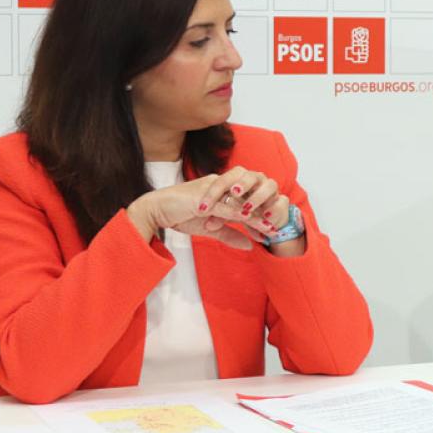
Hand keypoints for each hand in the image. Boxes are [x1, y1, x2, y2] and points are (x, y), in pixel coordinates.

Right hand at [126, 167, 299, 252]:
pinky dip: (242, 216)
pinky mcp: (206, 199)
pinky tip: (253, 224)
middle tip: (276, 227)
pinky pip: (228, 207)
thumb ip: (229, 234)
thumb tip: (249, 245)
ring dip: (258, 216)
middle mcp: (222, 186)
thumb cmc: (180, 215)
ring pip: (242, 202)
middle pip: (249, 197)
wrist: (156, 209)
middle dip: (264, 213)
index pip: (246, 200)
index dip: (260, 213)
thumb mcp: (209, 228)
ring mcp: (214, 190)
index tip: (271, 228)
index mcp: (223, 190)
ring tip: (270, 228)